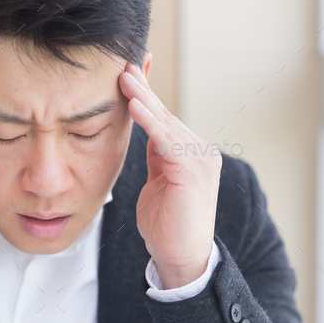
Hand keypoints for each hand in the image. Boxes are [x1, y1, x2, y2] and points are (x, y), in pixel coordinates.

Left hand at [119, 62, 221, 288]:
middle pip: (164, 114)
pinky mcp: (193, 170)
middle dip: (143, 89)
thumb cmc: (165, 224)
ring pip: (165, 122)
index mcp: (188, 153)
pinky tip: (133, 104)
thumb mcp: (157, 183)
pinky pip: (166, 140)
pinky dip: (149, 121)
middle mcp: (199, 151)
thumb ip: (156, 156)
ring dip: (143, 98)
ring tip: (124, 77)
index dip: (146, 95)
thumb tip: (143, 132)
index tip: (130, 73)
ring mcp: (199, 159)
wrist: (180, 257)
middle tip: (123, 65)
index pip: (163, 118)